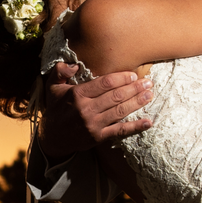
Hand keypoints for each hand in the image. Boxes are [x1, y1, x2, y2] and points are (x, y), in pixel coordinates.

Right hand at [39, 62, 153, 157]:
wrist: (53, 136)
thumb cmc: (56, 108)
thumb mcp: (52, 87)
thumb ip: (60, 71)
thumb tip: (75, 64)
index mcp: (77, 95)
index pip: (104, 83)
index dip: (121, 78)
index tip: (133, 75)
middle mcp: (86, 109)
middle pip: (116, 96)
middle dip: (134, 88)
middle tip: (148, 83)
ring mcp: (93, 124)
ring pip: (120, 111)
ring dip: (137, 102)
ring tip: (150, 95)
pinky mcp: (98, 137)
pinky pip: (120, 131)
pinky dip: (135, 127)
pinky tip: (148, 122)